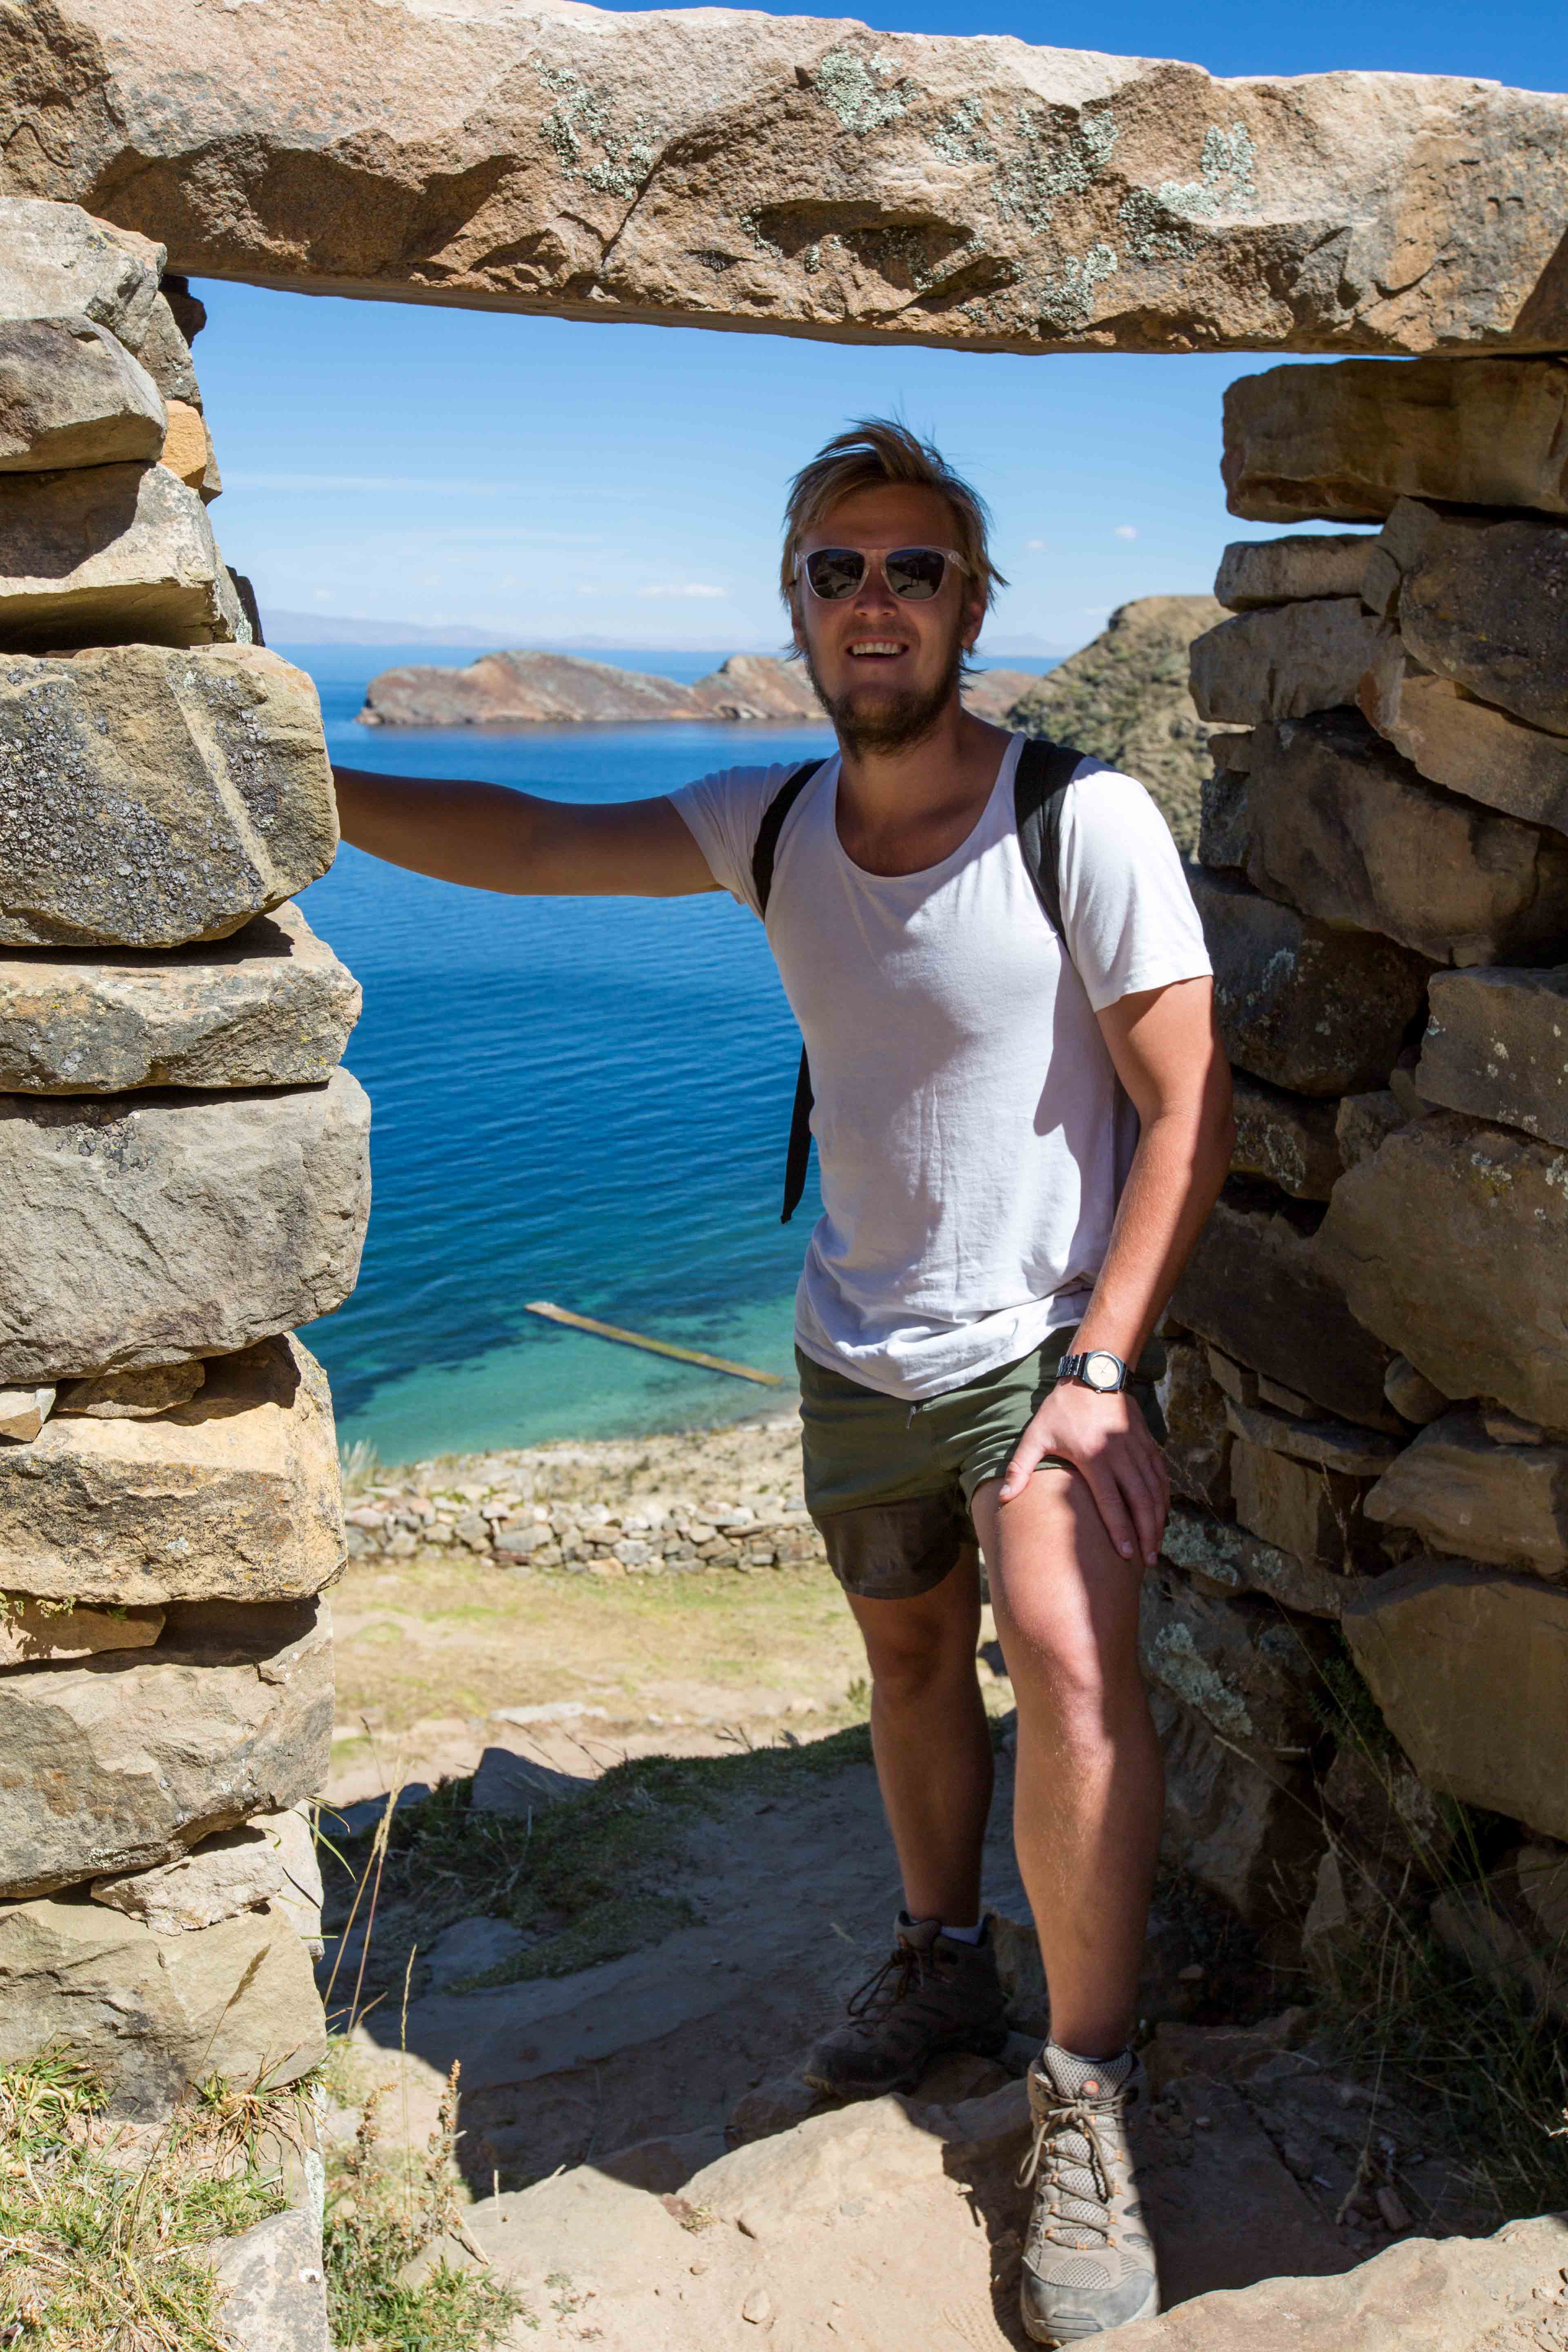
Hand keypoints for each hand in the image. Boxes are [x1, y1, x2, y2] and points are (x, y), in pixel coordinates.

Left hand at [997, 1380, 1169, 1567]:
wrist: (1093, 1375)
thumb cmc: (1060, 1410)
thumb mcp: (1035, 1435)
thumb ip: (1019, 1468)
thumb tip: (1004, 1498)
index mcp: (1093, 1458)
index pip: (1110, 1501)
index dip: (1120, 1529)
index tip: (1126, 1554)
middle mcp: (1120, 1455)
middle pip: (1140, 1501)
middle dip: (1146, 1534)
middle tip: (1147, 1560)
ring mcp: (1137, 1449)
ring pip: (1154, 1491)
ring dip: (1158, 1520)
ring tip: (1156, 1546)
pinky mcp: (1147, 1443)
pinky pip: (1160, 1476)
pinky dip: (1164, 1498)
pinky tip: (1162, 1516)